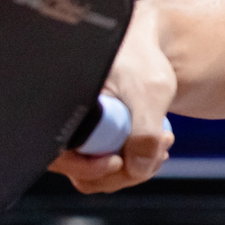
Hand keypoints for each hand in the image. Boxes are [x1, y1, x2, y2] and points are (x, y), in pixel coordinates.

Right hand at [49, 0, 176, 193]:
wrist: (145, 48)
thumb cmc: (141, 61)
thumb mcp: (150, 91)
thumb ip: (144, 133)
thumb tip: (137, 169)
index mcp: (62, 106)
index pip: (60, 157)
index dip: (88, 168)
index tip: (119, 161)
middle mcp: (64, 125)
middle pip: (82, 174)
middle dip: (126, 169)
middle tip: (162, 144)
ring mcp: (80, 138)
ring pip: (100, 176)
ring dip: (136, 168)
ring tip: (165, 139)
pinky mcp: (96, 143)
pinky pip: (113, 169)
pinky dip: (137, 163)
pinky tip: (159, 142)